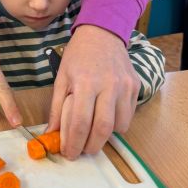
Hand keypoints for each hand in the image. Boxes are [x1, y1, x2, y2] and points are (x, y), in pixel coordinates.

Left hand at [47, 25, 140, 159]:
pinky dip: (118, 124)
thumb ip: (56, 107)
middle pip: (102, 129)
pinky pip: (129, 115)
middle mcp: (108, 85)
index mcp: (85, 83)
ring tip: (93, 134)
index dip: (73, 143)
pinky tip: (106, 117)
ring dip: (106, 137)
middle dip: (91, 147)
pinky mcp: (136, 86)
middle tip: (82, 151)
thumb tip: (51, 133)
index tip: (69, 154)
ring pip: (119, 126)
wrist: (102, 34)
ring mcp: (125, 86)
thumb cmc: (78, 55)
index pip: (80, 122)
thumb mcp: (61, 78)